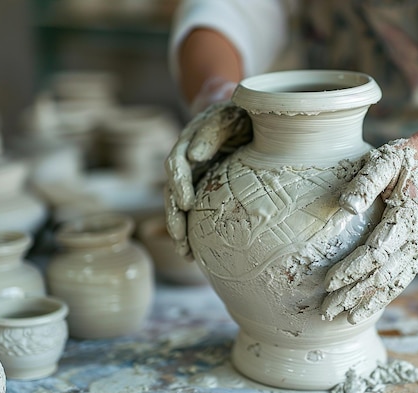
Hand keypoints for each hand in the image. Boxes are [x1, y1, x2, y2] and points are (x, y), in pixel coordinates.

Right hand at [164, 79, 251, 256]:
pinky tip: (193, 253)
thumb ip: (213, 131)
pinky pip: (191, 212)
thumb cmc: (240, 114)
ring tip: (184, 252)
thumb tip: (194, 156)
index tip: (186, 203)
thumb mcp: (230, 116)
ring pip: (178, 205)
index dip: (179, 183)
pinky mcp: (202, 189)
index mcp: (189, 141)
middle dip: (174, 215)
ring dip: (179, 229)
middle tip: (180, 236)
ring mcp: (193, 177)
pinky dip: (190, 231)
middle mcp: (185, 161)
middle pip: (172, 190)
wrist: (245, 116)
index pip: (176, 164)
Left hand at [321, 113, 417, 323]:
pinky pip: (400, 279)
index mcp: (409, 217)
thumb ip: (365, 182)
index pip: (376, 252)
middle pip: (383, 275)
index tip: (328, 282)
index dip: (352, 270)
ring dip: (368, 302)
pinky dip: (382, 296)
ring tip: (344, 317)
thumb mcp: (384, 160)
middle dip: (354, 294)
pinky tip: (364, 308)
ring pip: (393, 283)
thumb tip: (346, 206)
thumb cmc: (403, 159)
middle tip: (327, 310)